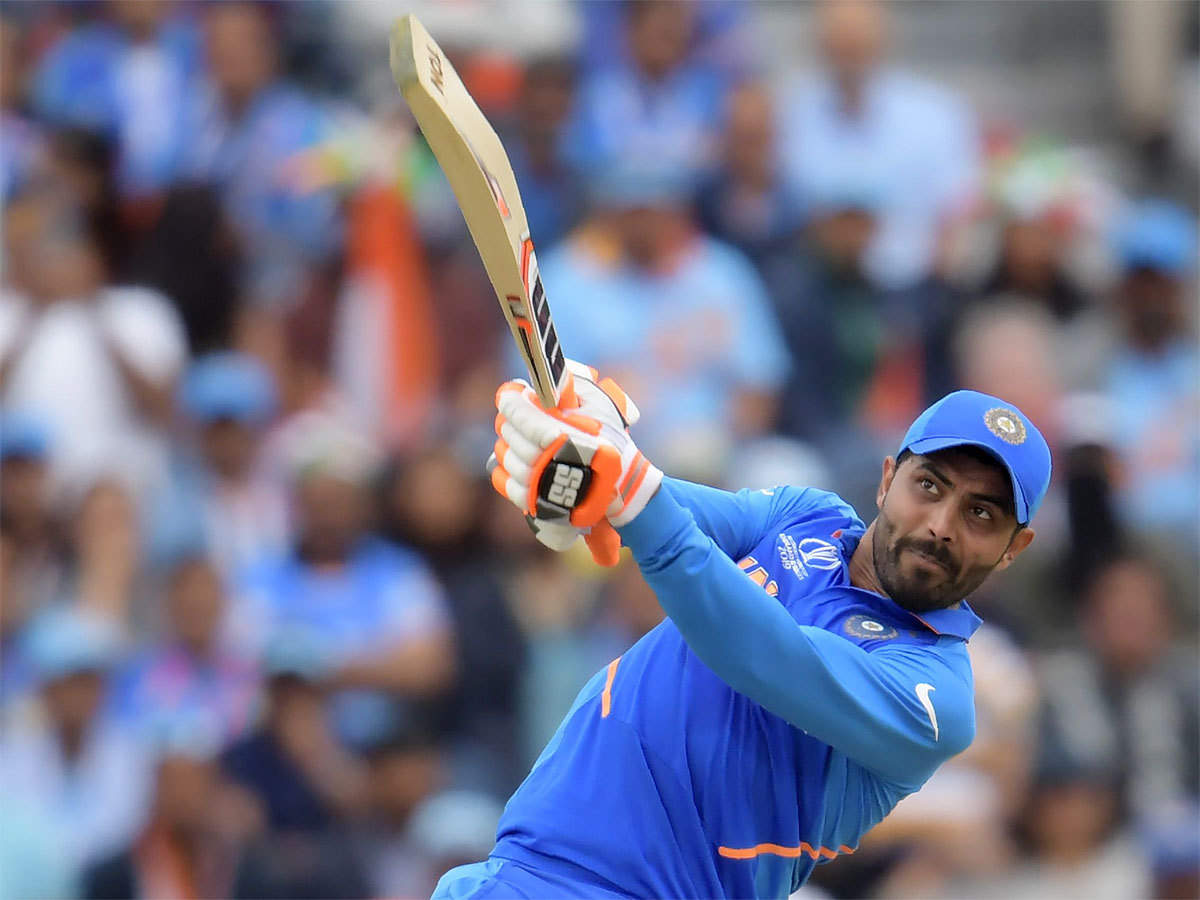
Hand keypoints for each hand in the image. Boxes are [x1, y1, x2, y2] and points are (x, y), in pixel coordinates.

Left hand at [488, 364, 661, 562]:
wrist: (618, 483)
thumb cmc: (609, 441)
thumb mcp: (600, 406)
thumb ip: (572, 387)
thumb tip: (545, 378)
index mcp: (559, 434)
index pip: (520, 414)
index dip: (510, 401)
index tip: (509, 394)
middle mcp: (544, 460)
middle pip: (510, 432)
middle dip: (512, 419)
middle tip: (521, 413)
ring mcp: (535, 483)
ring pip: (504, 455)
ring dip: (509, 442)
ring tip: (521, 437)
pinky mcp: (530, 500)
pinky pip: (502, 479)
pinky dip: (505, 467)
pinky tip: (517, 458)